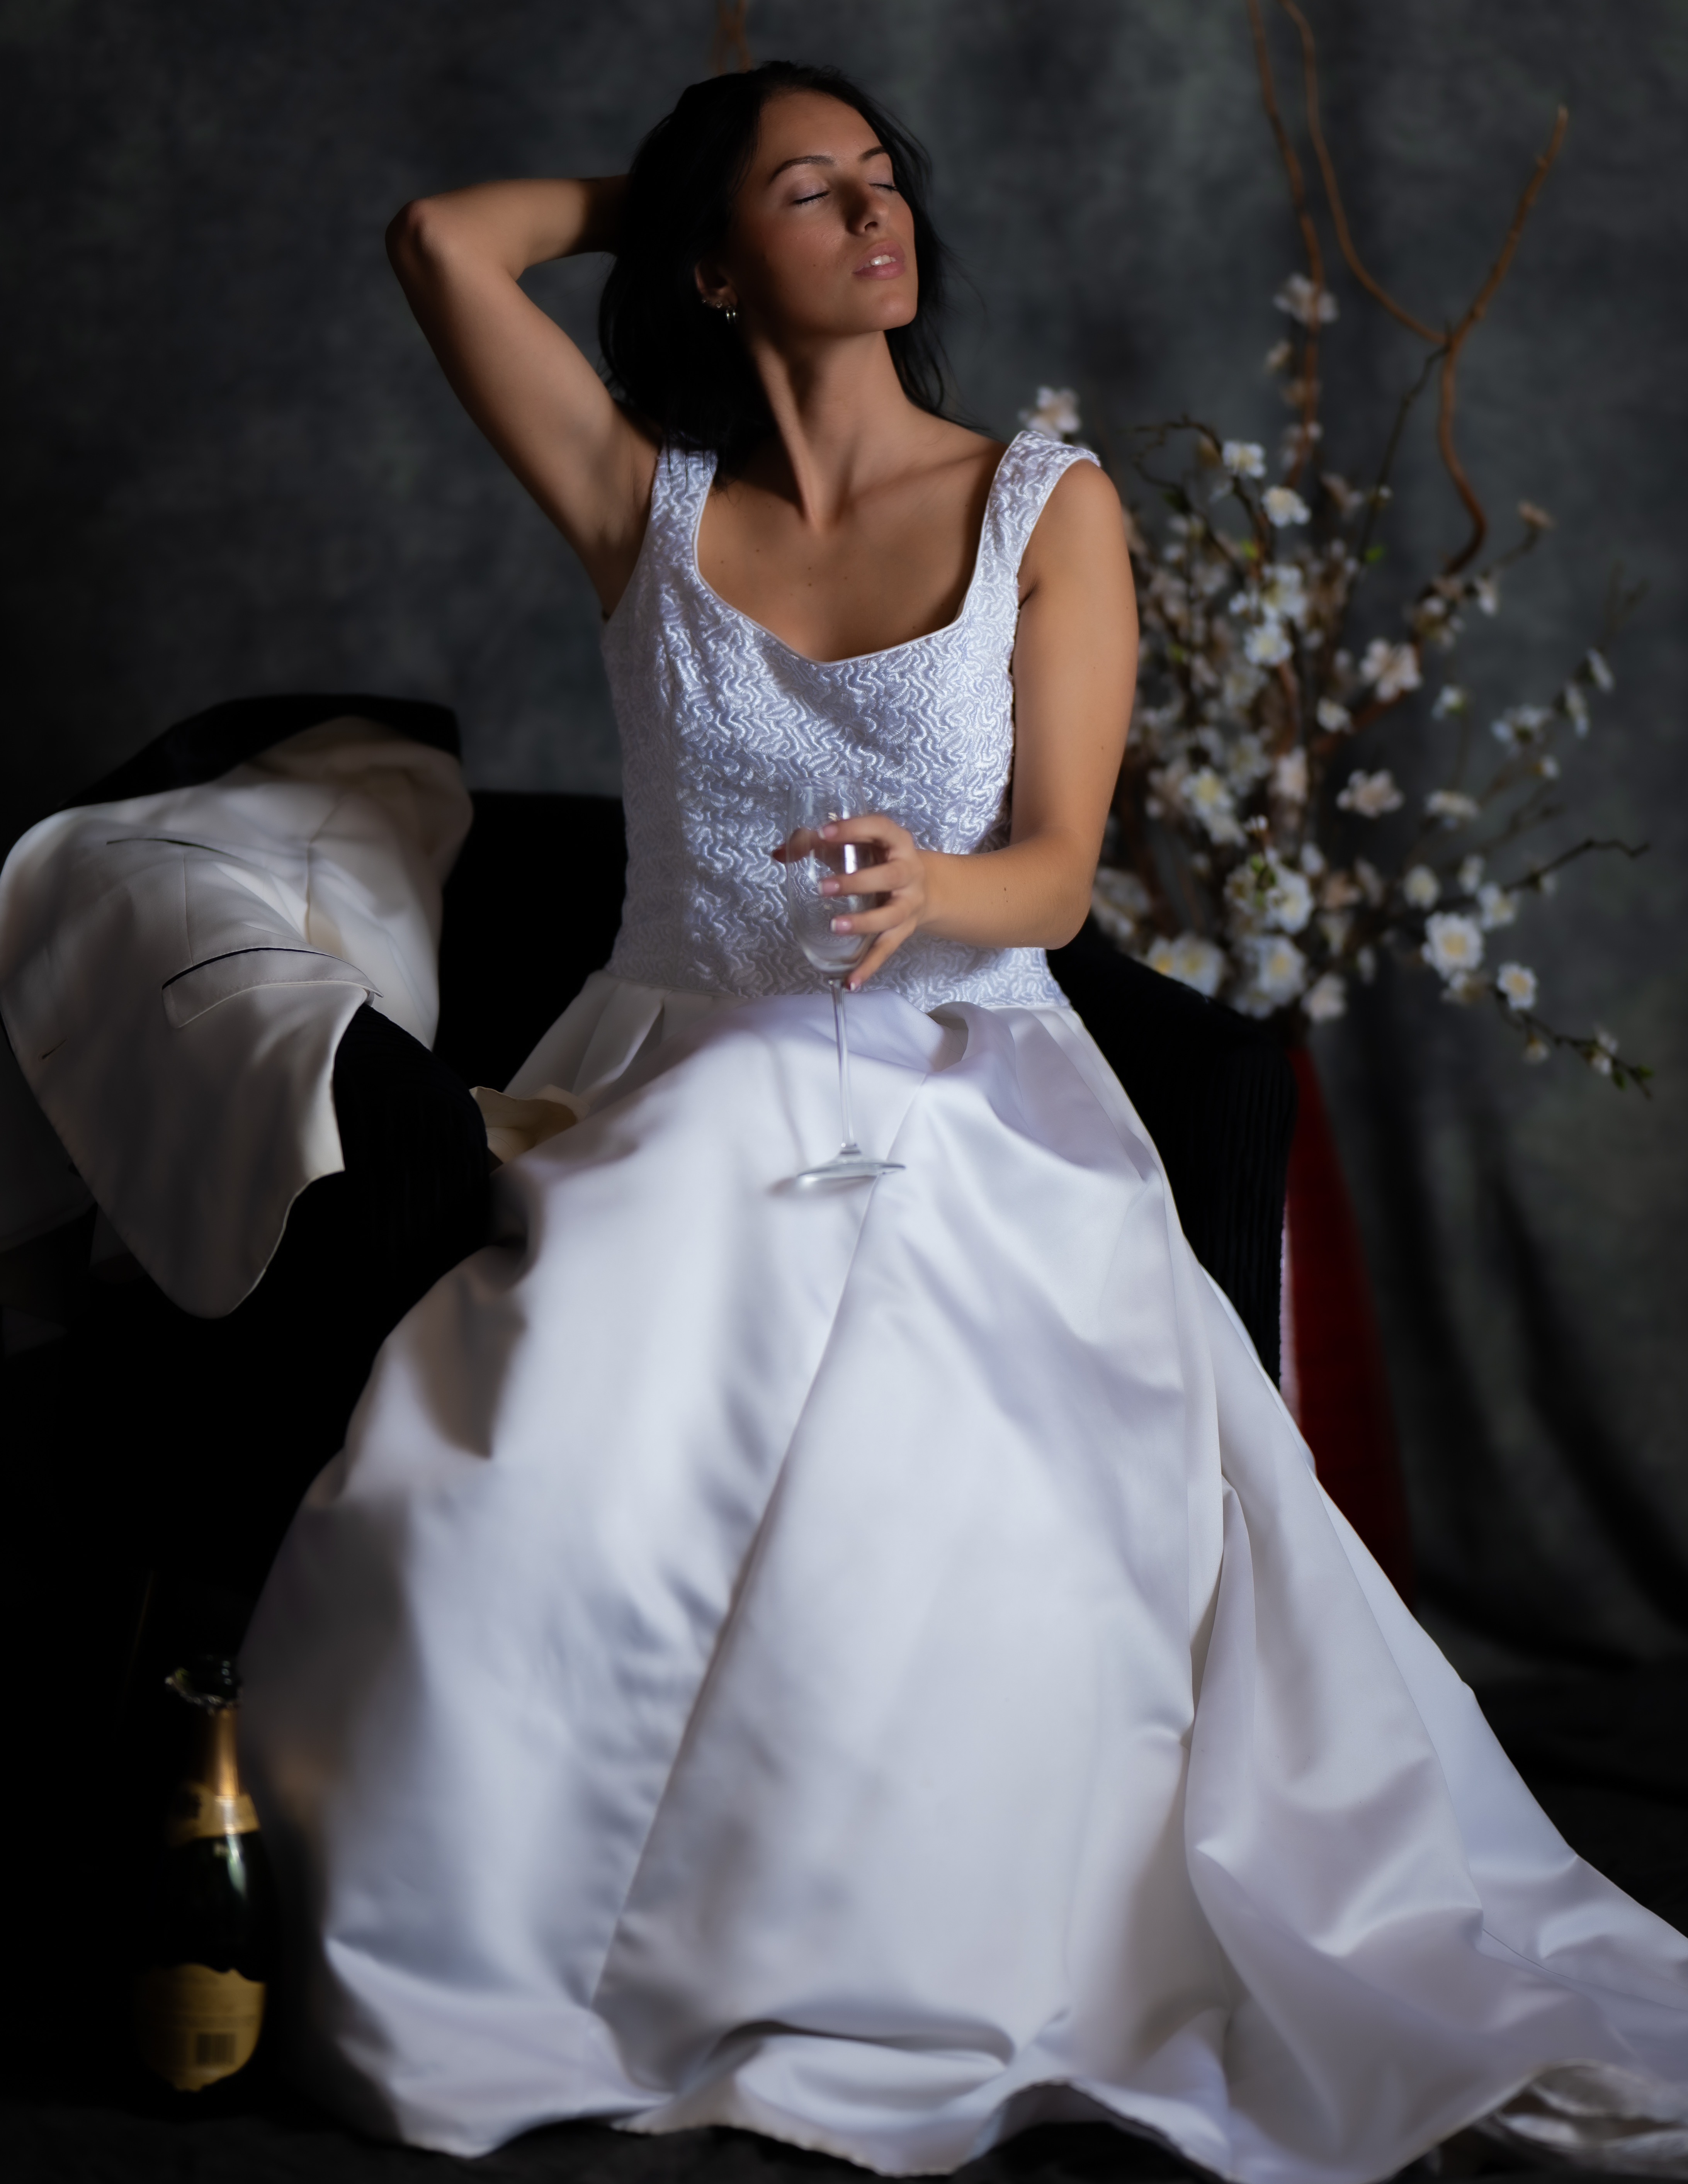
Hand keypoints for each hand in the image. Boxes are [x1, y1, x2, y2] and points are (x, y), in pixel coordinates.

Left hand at [770, 812, 929, 987]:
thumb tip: (779, 853)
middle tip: (823, 887)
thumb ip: (815, 845)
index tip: (824, 832)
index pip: (880, 828)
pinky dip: (868, 967)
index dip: (855, 828)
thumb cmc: (879, 861)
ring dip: (864, 922)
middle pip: (890, 875)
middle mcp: (908, 872)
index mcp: (896, 843)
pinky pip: (886, 951)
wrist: (923, 887)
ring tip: (835, 927)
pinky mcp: (903, 931)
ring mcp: (908, 904)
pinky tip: (850, 981)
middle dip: (857, 881)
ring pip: (891, 915)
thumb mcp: (855, 847)